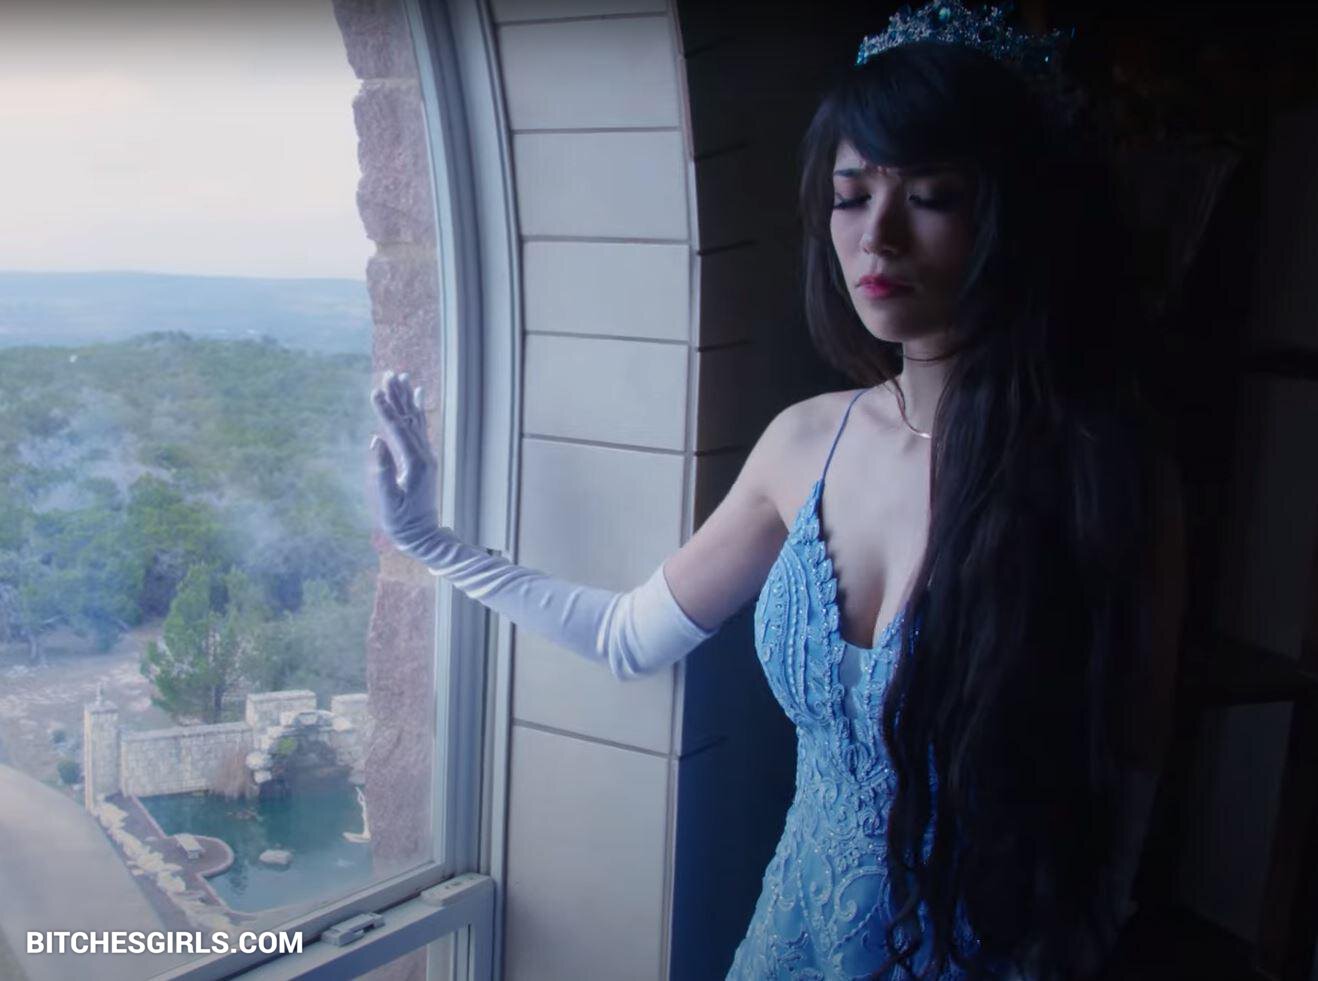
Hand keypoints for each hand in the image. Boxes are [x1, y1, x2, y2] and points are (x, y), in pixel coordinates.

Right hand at [369, 369, 439, 553]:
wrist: (422, 536)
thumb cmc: (401, 523)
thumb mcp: (389, 501)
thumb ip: (383, 472)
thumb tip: (375, 441)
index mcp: (414, 464)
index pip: (398, 430)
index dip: (385, 410)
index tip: (374, 391)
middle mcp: (424, 455)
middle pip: (409, 419)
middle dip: (398, 396)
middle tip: (389, 373)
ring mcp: (426, 456)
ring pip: (416, 420)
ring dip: (407, 398)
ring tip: (400, 376)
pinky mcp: (424, 458)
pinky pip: (420, 428)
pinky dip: (417, 410)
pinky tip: (417, 395)